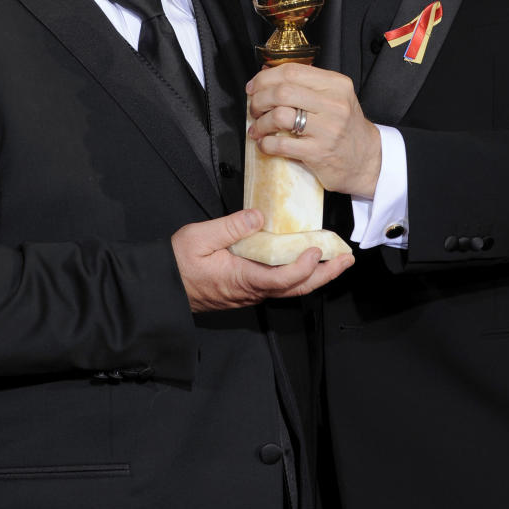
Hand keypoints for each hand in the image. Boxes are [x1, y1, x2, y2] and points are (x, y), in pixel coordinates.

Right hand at [172, 208, 352, 312]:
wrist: (162, 287)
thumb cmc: (176, 264)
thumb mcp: (198, 237)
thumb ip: (230, 226)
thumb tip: (258, 216)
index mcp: (241, 278)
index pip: (282, 279)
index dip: (303, 267)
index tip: (316, 250)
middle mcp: (250, 290)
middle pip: (296, 289)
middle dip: (324, 275)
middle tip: (345, 260)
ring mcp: (250, 292)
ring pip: (290, 289)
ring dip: (315, 276)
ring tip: (334, 261)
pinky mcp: (246, 289)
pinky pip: (279, 286)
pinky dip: (298, 275)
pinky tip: (304, 262)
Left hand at [246, 64, 381, 198]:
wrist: (366, 160)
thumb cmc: (345, 127)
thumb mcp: (335, 97)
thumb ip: (306, 85)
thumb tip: (266, 74)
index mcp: (337, 85)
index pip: (292, 71)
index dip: (265, 78)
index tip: (253, 87)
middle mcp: (334, 104)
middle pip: (282, 91)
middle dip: (259, 99)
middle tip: (254, 108)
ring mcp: (327, 129)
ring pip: (280, 116)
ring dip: (260, 122)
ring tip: (258, 128)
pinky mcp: (318, 152)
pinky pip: (281, 144)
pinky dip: (266, 143)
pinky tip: (264, 143)